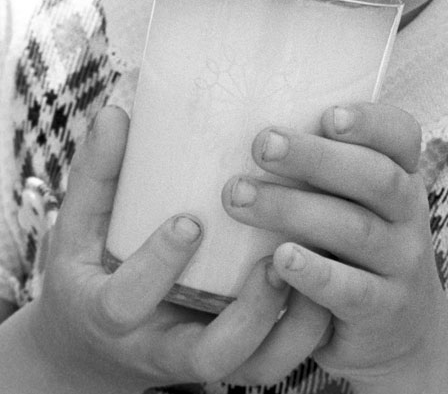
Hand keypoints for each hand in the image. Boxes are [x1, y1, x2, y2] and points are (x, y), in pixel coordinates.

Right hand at [24, 106, 297, 392]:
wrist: (97, 348)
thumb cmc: (93, 272)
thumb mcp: (81, 227)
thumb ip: (97, 174)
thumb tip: (115, 113)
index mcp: (111, 314)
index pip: (128, 302)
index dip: (158, 265)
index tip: (190, 220)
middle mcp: (161, 348)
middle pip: (209, 356)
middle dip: (248, 314)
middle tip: (275, 262)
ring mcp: (204, 359)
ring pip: (256, 367)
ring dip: (294, 327)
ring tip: (320, 266)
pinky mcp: (238, 359)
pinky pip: (279, 358)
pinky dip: (310, 328)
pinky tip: (333, 273)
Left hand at [223, 103, 447, 392]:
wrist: (401, 333)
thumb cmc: (357, 247)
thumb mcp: (357, 201)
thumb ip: (325, 167)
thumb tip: (242, 120)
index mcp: (403, 174)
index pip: (401, 134)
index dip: (369, 121)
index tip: (327, 114)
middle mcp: (410, 212)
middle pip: (373, 176)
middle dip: (315, 157)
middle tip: (261, 143)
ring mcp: (402, 262)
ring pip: (355, 229)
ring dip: (295, 209)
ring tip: (239, 197)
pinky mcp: (384, 310)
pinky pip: (351, 289)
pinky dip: (315, 273)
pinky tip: (278, 259)